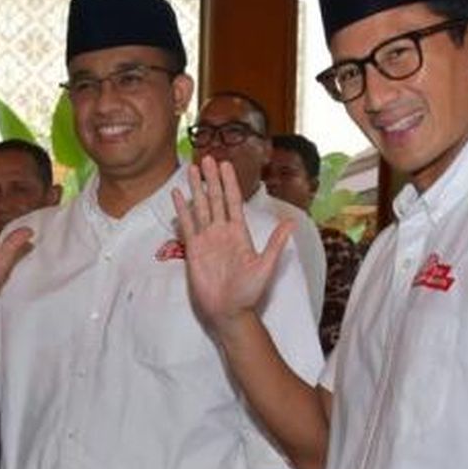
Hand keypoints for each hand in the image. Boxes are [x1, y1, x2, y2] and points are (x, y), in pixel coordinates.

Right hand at [170, 157, 292, 335]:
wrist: (229, 310)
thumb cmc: (248, 292)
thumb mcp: (266, 266)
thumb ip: (275, 244)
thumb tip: (290, 224)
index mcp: (239, 232)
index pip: (233, 201)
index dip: (229, 183)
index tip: (226, 165)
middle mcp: (222, 231)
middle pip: (215, 199)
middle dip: (211, 179)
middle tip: (207, 158)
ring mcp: (206, 239)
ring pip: (200, 207)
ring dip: (196, 189)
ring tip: (192, 169)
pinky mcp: (193, 249)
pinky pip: (187, 225)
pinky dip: (181, 210)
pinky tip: (177, 195)